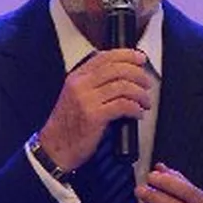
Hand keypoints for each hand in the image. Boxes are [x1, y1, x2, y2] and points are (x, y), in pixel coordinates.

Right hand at [38, 49, 150, 170]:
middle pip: (117, 69)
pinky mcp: (94, 117)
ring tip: (145, 102)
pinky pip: (123, 106)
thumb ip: (94, 84)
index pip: (105, 57)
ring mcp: (86, 100)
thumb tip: (123, 76)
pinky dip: (136, 108)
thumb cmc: (68, 125)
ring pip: (123, 87)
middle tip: (147, 83)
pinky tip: (138, 113)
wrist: (55, 147)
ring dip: (140, 94)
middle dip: (138, 74)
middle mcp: (80, 85)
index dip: (127, 55)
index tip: (141, 59)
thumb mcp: (76, 96)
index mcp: (77, 77)